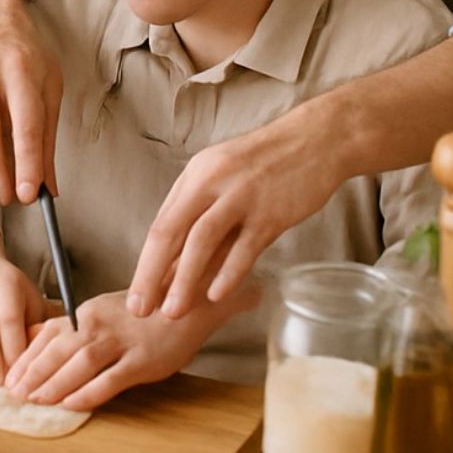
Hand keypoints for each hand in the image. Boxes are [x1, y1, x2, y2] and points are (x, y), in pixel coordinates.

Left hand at [3, 290, 232, 410]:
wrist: (185, 305)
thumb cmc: (137, 313)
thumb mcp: (97, 312)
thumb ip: (67, 327)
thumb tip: (30, 338)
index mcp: (84, 313)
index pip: (46, 335)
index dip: (25, 358)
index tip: (7, 377)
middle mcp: (98, 324)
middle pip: (58, 349)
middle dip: (32, 372)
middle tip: (14, 393)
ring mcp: (121, 342)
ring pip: (80, 363)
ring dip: (55, 382)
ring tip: (36, 399)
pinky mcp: (142, 360)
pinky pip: (110, 379)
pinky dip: (89, 392)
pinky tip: (72, 404)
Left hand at [126, 111, 342, 318]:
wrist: (315, 140)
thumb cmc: (267, 162)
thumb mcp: (222, 172)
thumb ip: (201, 206)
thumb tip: (177, 252)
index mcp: (195, 175)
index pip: (161, 224)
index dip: (146, 262)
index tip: (137, 294)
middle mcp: (211, 183)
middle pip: (170, 232)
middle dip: (150, 274)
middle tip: (140, 309)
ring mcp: (241, 197)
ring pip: (202, 241)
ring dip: (184, 280)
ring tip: (172, 312)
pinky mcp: (272, 212)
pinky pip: (245, 247)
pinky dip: (228, 273)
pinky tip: (215, 297)